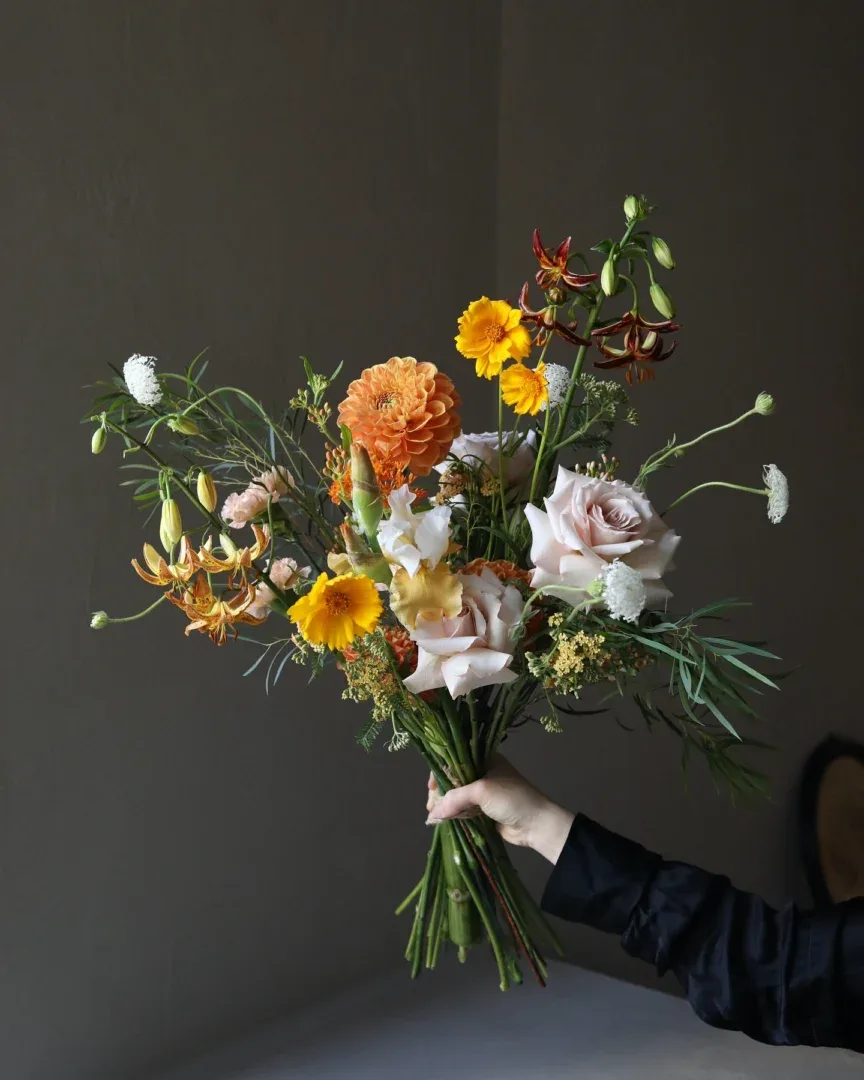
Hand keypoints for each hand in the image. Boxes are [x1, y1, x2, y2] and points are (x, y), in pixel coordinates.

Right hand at [426, 756, 574, 864]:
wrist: (537, 824)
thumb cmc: (512, 799)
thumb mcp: (483, 791)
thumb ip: (455, 798)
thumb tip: (433, 813)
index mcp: (485, 759)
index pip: (455, 760)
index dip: (440, 771)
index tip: (431, 786)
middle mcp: (483, 772)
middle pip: (453, 779)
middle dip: (440, 792)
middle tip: (432, 806)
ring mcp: (484, 792)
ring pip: (456, 795)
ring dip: (445, 804)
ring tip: (434, 816)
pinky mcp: (484, 810)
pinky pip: (463, 809)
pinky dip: (453, 814)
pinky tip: (442, 820)